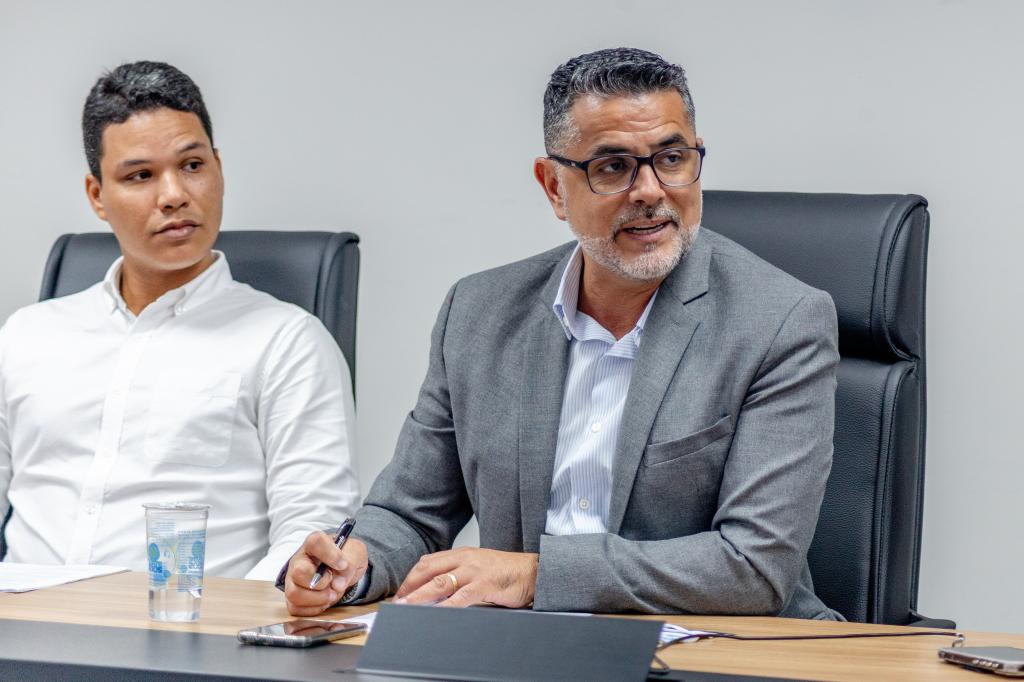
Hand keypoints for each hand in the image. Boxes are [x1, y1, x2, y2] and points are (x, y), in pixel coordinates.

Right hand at [284, 532, 367, 615]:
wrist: (342, 570)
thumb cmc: (345, 557)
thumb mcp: (356, 553)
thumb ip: (351, 562)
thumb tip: (338, 583)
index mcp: (315, 543)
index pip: (315, 542)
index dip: (330, 555)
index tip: (343, 565)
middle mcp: (299, 560)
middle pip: (299, 572)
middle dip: (321, 583)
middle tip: (334, 583)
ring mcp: (293, 579)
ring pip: (294, 593)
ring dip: (318, 599)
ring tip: (332, 594)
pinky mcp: (292, 596)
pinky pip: (296, 608)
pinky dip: (314, 609)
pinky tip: (324, 601)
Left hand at [394, 547, 538, 607]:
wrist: (533, 571)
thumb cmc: (507, 571)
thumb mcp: (479, 566)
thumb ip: (459, 573)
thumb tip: (437, 589)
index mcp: (462, 554)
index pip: (428, 562)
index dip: (411, 576)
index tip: (401, 591)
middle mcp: (465, 559)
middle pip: (428, 570)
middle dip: (409, 586)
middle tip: (397, 601)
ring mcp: (474, 571)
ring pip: (439, 582)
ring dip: (419, 596)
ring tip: (406, 606)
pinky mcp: (485, 584)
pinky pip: (460, 597)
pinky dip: (445, 606)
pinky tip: (436, 613)